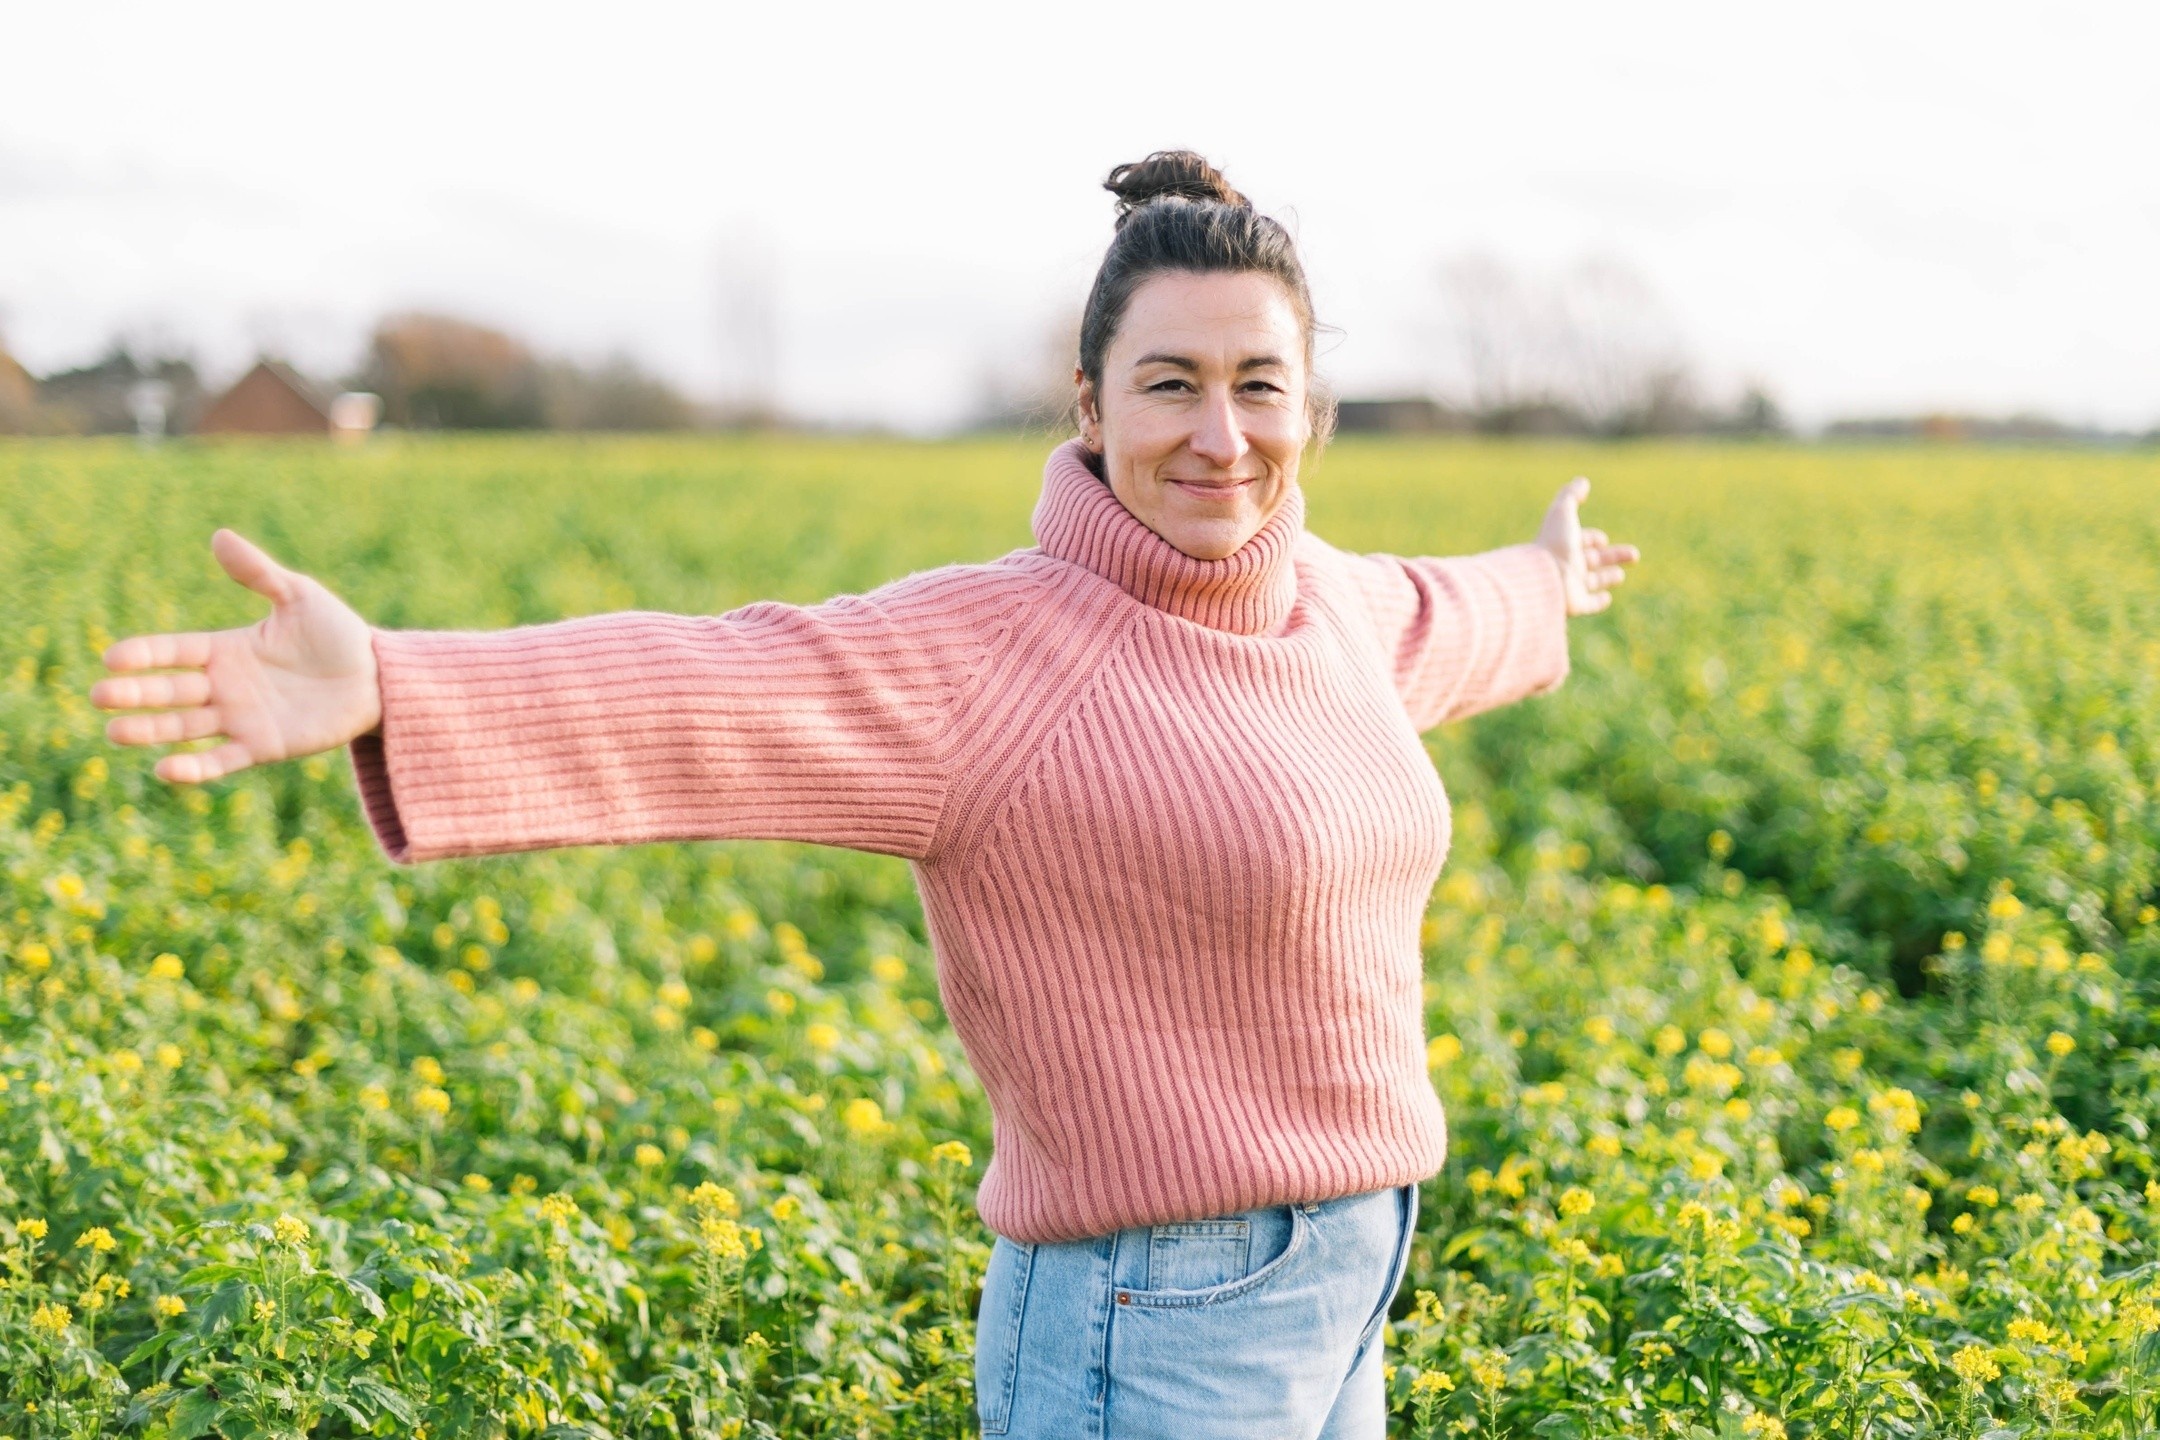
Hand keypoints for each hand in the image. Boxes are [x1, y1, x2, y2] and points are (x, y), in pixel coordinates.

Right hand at [90, 530, 381, 782]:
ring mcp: (241, 718)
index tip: (112, 657)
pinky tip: (165, 770)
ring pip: (185, 727)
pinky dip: (194, 768)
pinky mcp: (263, 746)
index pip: (174, 651)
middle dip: (135, 694)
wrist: (378, 677)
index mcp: (226, 649)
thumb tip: (219, 536)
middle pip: (171, 691)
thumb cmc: (338, 633)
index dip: (144, 654)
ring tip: (115, 733)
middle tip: (101, 695)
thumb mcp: (299, 597)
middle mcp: (225, 686)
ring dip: (151, 731)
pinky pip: (222, 760)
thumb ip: (259, 573)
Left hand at [1536, 477, 1639, 616]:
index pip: (1580, 541)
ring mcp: (1570, 586)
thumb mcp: (1563, 513)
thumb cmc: (1554, 544)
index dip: (1591, 538)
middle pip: (1592, 561)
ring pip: (1591, 582)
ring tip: (1619, 575)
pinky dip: (1598, 601)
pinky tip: (1607, 598)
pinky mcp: (1575, 605)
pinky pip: (1587, 604)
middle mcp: (1567, 566)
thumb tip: (1582, 480)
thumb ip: (1571, 495)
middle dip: (1613, 556)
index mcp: (1563, 545)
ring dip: (1606, 578)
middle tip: (1634, 555)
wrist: (1545, 577)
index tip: (1602, 539)